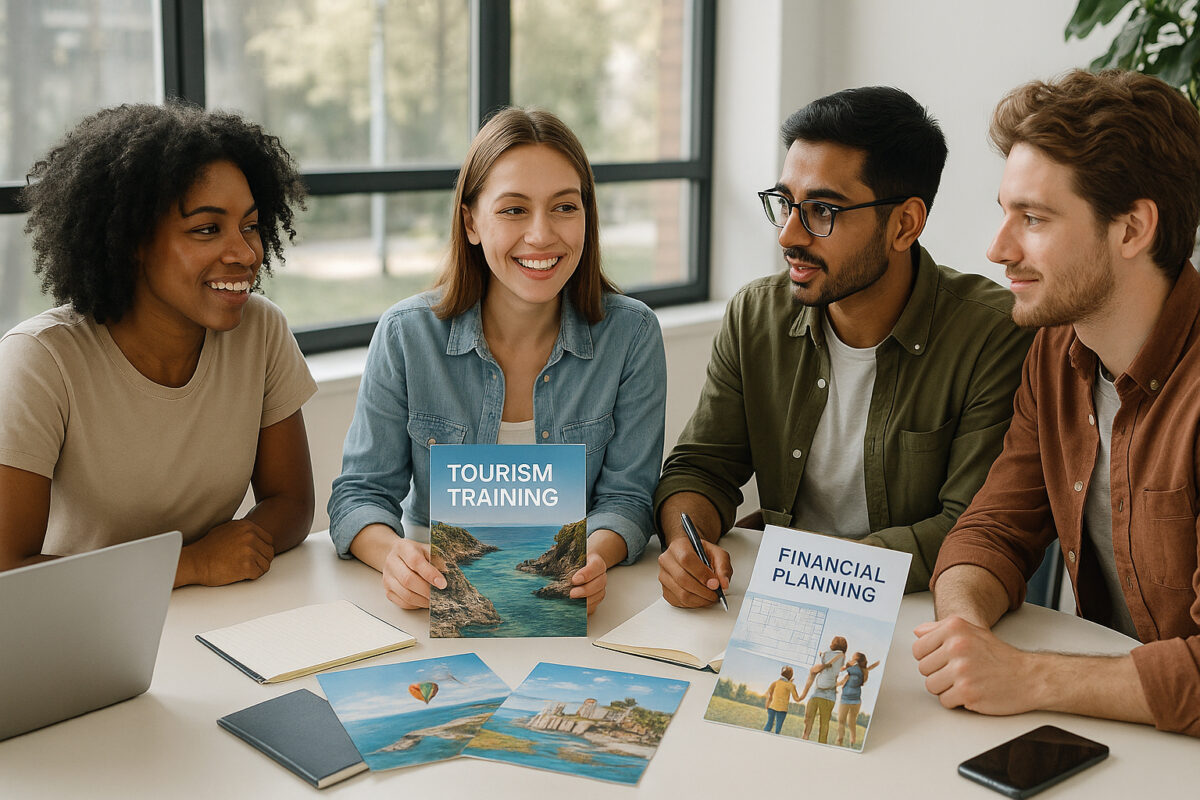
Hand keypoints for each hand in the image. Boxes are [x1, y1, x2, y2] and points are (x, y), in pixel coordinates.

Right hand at [179, 519, 273, 586]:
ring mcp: (249, 550)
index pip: (269, 540)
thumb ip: (243, 531)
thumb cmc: (207, 548)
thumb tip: (256, 536)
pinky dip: (251, 576)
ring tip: (241, 568)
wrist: (194, 562)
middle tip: (248, 564)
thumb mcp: (227, 529)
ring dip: (256, 568)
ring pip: (266, 564)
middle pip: (269, 552)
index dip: (262, 549)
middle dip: (261, 560)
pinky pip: (259, 573)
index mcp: (247, 526)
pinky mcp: (247, 565)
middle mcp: (250, 536)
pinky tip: (239, 573)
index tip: (253, 555)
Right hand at [381, 537, 445, 608]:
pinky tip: (424, 600)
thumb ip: (437, 559)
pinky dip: (416, 605)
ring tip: (435, 600)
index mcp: (403, 548)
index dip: (430, 573)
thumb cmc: (415, 553)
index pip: (415, 561)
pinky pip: (402, 603)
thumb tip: (448, 572)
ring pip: (406, 594)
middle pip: (408, 580)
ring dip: (423, 600)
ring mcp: (388, 578)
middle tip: (440, 595)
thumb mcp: (427, 549)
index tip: (442, 583)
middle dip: (427, 590)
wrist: (396, 555)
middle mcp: (392, 562)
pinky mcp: (388, 590)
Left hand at [570, 551, 607, 614]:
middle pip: (598, 583)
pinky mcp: (596, 599)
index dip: (586, 574)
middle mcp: (601, 576)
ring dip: (586, 601)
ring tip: (572, 602)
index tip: (574, 580)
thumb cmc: (577, 562)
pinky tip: (575, 608)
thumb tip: (549, 567)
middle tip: (572, 594)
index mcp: (596, 563)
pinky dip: (585, 608)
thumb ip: (566, 561)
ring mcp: (600, 588)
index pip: (595, 567)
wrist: (585, 566)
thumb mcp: (572, 556)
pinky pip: (594, 605)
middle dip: (585, 590)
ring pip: (598, 596)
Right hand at [657, 536, 731, 607]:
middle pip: (682, 579)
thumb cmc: (702, 554)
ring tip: (710, 597)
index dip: (702, 574)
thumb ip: (723, 567)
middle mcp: (667, 560)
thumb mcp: (718, 554)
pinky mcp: (665, 590)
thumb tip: (723, 584)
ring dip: (700, 599)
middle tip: (715, 593)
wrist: (691, 555)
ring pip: (681, 593)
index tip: (715, 583)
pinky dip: (694, 604)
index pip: (686, 559)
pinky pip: (679, 602)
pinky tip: (701, 598)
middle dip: (703, 590)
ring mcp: (664, 576)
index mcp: (678, 546)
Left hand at [912, 615, 1038, 715]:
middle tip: (959, 673)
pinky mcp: (967, 692)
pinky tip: (971, 692)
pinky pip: (944, 701)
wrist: (1029, 677)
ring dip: (946, 689)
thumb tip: (917, 631)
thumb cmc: (999, 656)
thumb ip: (941, 629)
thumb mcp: (971, 631)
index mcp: (954, 628)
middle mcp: (957, 645)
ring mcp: (962, 669)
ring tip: (965, 682)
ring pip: (931, 686)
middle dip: (939, 674)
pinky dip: (956, 701)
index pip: (918, 649)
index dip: (930, 659)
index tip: (944, 661)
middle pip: (923, 669)